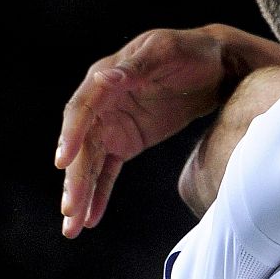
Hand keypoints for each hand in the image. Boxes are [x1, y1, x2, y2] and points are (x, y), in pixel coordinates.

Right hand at [57, 24, 279, 235]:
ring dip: (80, 194)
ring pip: (90, 164)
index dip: (72, 135)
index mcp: (105, 78)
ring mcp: (111, 126)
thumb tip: (105, 78)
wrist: (215, 65)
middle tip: (68, 209)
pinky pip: (107, 172)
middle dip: (74, 178)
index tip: (64, 161)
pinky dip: (99, 195)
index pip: (82, 110)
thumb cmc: (189, 51)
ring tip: (72, 227)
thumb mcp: (166, 51)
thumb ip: (136, 66)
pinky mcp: (125, 143)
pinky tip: (91, 219)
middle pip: (81, 145)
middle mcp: (101, 104)